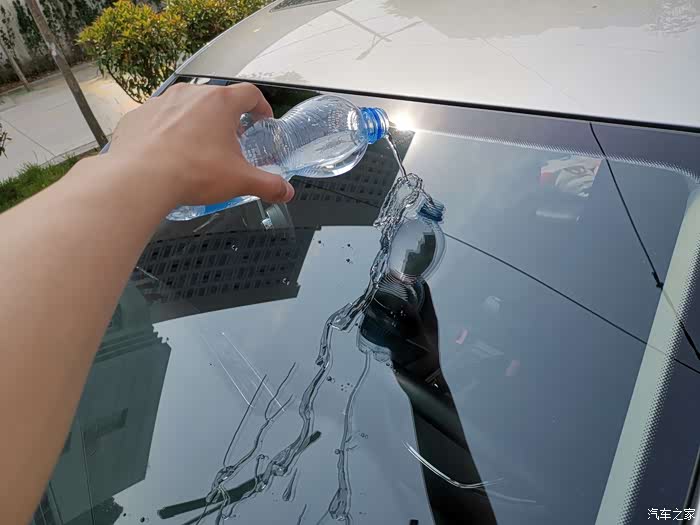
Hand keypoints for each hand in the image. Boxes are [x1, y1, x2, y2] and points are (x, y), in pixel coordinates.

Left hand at [105, 82, 294, 205]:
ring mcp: (162, 102)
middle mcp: (191, 95)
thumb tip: (285, 192)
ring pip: (187, 108)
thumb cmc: (192, 172)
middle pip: (217, 100)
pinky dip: (168, 133)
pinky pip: (159, 120)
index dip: (260, 106)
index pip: (249, 94)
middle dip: (227, 120)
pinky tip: (170, 154)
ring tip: (198, 150)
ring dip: (196, 124)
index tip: (261, 118)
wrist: (140, 178)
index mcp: (220, 103)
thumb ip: (268, 185)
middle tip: (231, 143)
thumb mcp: (240, 181)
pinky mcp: (139, 116)